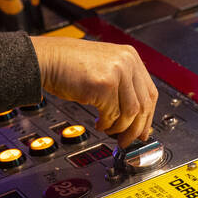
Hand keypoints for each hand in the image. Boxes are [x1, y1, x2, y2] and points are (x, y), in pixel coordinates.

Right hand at [28, 35, 157, 146]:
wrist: (47, 59)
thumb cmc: (70, 66)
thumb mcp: (105, 68)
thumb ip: (123, 86)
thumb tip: (135, 117)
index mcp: (130, 57)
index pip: (150, 94)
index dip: (148, 117)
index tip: (143, 131)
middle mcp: (127, 62)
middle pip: (143, 105)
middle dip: (136, 129)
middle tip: (127, 140)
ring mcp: (117, 72)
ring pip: (131, 113)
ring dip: (120, 128)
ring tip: (109, 131)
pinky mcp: (104, 84)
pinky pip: (112, 114)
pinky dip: (106, 124)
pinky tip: (99, 123)